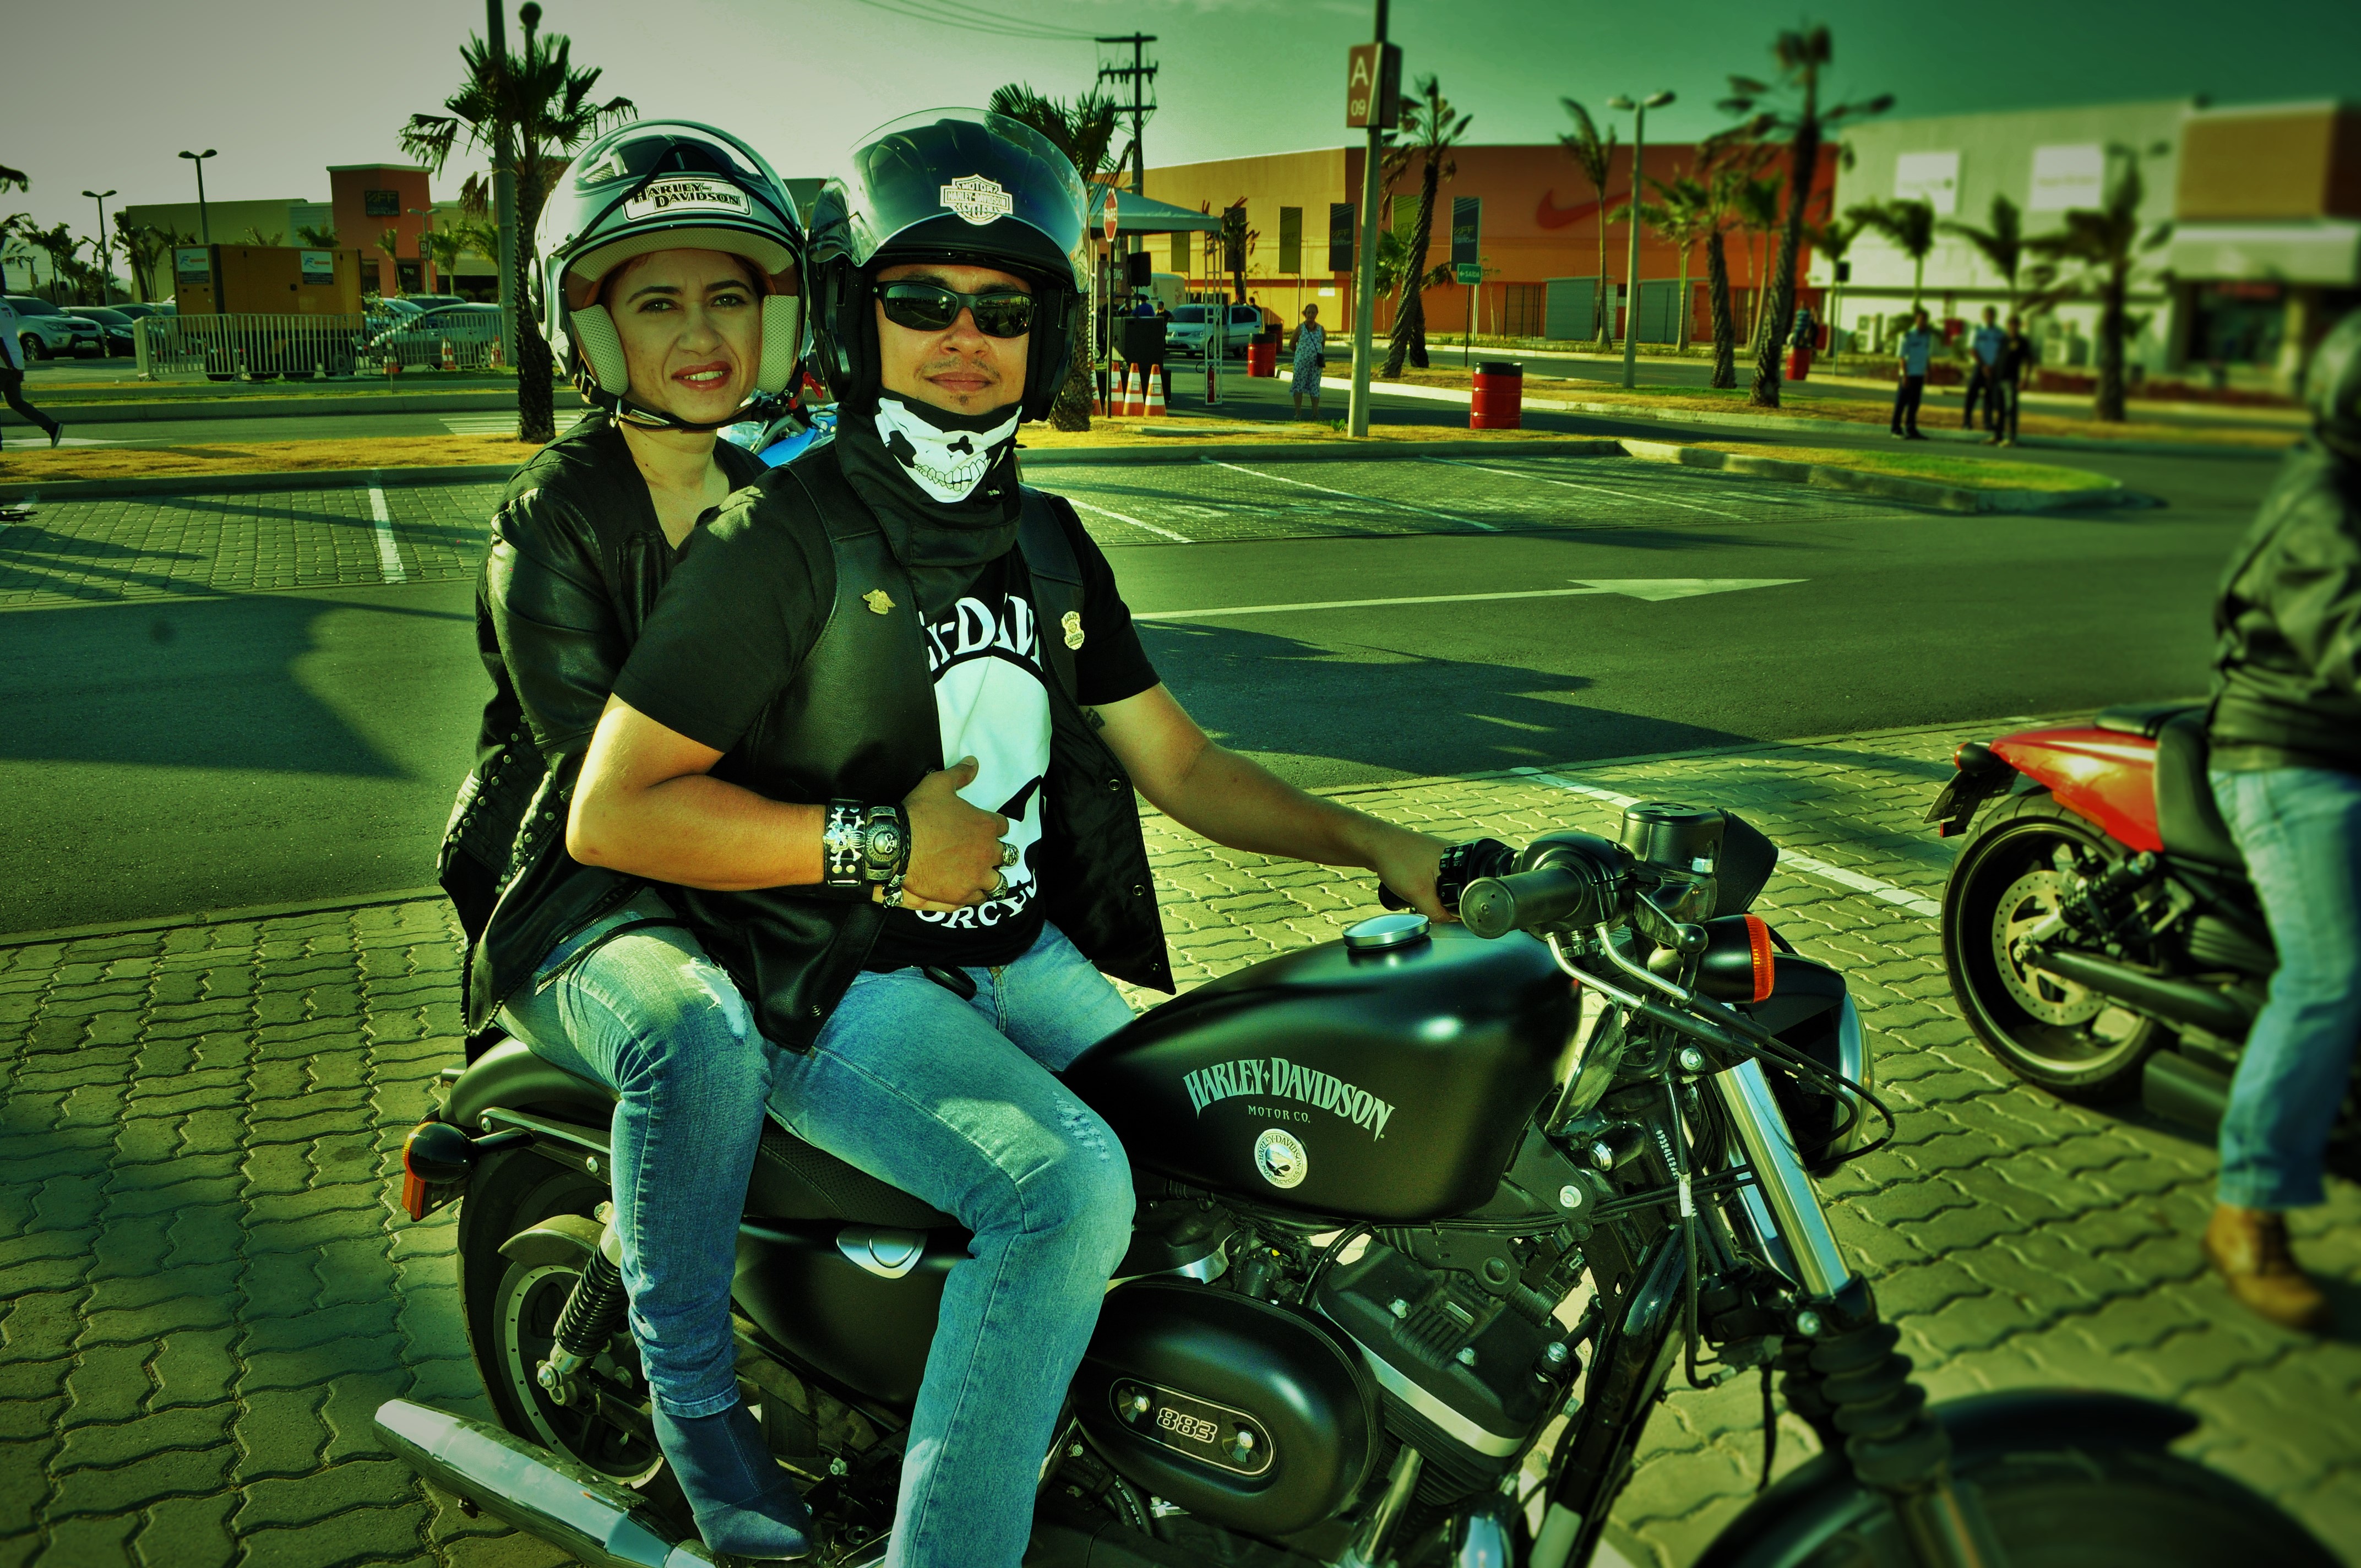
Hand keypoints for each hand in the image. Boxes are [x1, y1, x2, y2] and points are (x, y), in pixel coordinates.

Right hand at [897, 758, 1008, 908]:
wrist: (894, 847)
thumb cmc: (918, 814)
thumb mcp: (938, 784)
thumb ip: (960, 774)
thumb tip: (974, 762)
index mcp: (986, 826)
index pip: (1003, 826)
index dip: (992, 827)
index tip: (983, 829)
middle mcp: (987, 853)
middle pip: (1006, 856)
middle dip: (996, 854)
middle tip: (981, 854)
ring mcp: (976, 877)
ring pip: (997, 882)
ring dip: (990, 878)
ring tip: (979, 876)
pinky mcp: (961, 895)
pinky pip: (978, 899)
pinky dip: (974, 894)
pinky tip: (966, 889)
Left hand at [1369, 827, 1454, 923]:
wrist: (1374, 844)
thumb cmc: (1396, 859)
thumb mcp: (1419, 893)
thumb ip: (1437, 912)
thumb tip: (1449, 923)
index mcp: (1461, 859)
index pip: (1471, 890)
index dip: (1460, 907)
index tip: (1444, 912)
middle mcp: (1454, 854)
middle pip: (1459, 889)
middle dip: (1444, 901)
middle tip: (1425, 899)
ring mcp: (1442, 855)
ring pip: (1445, 885)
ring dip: (1433, 895)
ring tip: (1417, 891)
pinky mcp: (1430, 858)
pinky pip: (1435, 879)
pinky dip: (1426, 887)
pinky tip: (1415, 887)